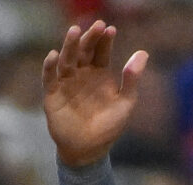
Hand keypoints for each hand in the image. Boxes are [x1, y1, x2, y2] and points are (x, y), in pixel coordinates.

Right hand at [42, 21, 146, 166]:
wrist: (89, 151)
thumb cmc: (108, 127)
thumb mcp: (125, 103)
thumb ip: (132, 80)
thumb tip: (143, 53)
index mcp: (99, 75)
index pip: (101, 52)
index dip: (105, 40)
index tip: (110, 29)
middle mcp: (81, 74)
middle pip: (84, 51)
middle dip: (90, 37)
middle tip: (97, 25)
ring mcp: (66, 82)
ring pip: (66, 59)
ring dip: (69, 45)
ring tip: (75, 31)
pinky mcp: (52, 94)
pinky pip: (49, 77)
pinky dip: (50, 66)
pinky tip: (54, 55)